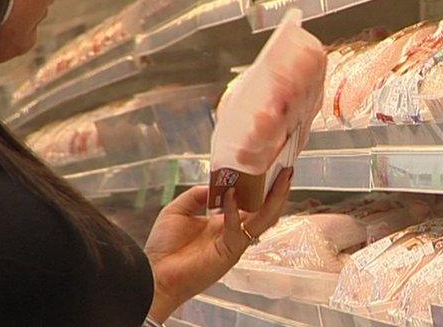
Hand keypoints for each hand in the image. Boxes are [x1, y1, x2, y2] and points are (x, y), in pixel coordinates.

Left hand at [144, 167, 293, 322]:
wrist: (154, 274)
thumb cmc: (164, 246)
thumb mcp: (178, 210)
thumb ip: (198, 195)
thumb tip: (219, 185)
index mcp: (223, 222)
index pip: (250, 203)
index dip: (261, 188)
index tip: (270, 169)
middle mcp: (234, 232)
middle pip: (264, 210)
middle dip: (277, 191)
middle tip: (288, 171)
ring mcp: (234, 243)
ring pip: (263, 220)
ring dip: (274, 199)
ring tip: (282, 180)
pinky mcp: (229, 252)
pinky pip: (237, 228)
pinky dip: (234, 209)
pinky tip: (232, 193)